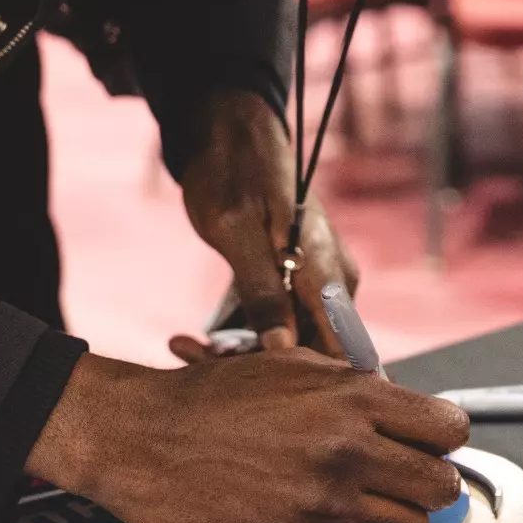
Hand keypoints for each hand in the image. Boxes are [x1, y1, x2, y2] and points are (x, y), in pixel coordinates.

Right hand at [25, 350, 470, 522]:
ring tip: (361, 504)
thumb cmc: (211, 398)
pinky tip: (305, 514)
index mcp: (353, 399)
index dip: (439, 440)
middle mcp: (348, 451)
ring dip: (393, 520)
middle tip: (399, 480)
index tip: (423, 444)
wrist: (141, 438)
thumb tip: (401, 411)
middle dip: (426, 485)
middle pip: (442, 487)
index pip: (449, 430)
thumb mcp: (291, 368)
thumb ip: (354, 389)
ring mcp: (323, 503)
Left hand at [176, 88, 357, 360]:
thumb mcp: (235, 230)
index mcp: (328, 272)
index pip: (341, 354)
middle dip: (252, 369)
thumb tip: (282, 348)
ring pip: (289, 344)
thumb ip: (261, 290)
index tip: (242, 389)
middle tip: (188, 355)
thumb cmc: (232, 172)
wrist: (233, 134)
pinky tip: (194, 337)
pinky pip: (279, 326)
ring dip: (238, 354)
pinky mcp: (301, 286)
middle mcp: (336, 284)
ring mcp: (321, 285)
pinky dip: (240, 337)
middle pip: (310, 354)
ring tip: (181, 344)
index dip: (301, 384)